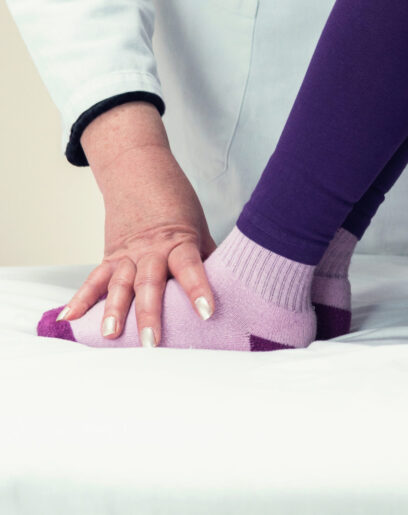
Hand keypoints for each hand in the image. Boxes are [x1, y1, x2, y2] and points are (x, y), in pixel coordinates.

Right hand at [60, 123, 217, 345]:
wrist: (140, 173)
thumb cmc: (176, 203)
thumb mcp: (199, 226)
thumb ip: (209, 256)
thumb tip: (231, 283)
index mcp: (179, 241)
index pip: (191, 267)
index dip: (198, 289)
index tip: (206, 312)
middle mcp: (151, 250)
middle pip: (150, 283)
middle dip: (150, 313)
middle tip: (151, 341)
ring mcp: (127, 254)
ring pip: (119, 284)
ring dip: (113, 310)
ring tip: (110, 334)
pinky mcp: (110, 256)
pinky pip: (94, 279)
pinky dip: (80, 298)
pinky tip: (69, 318)